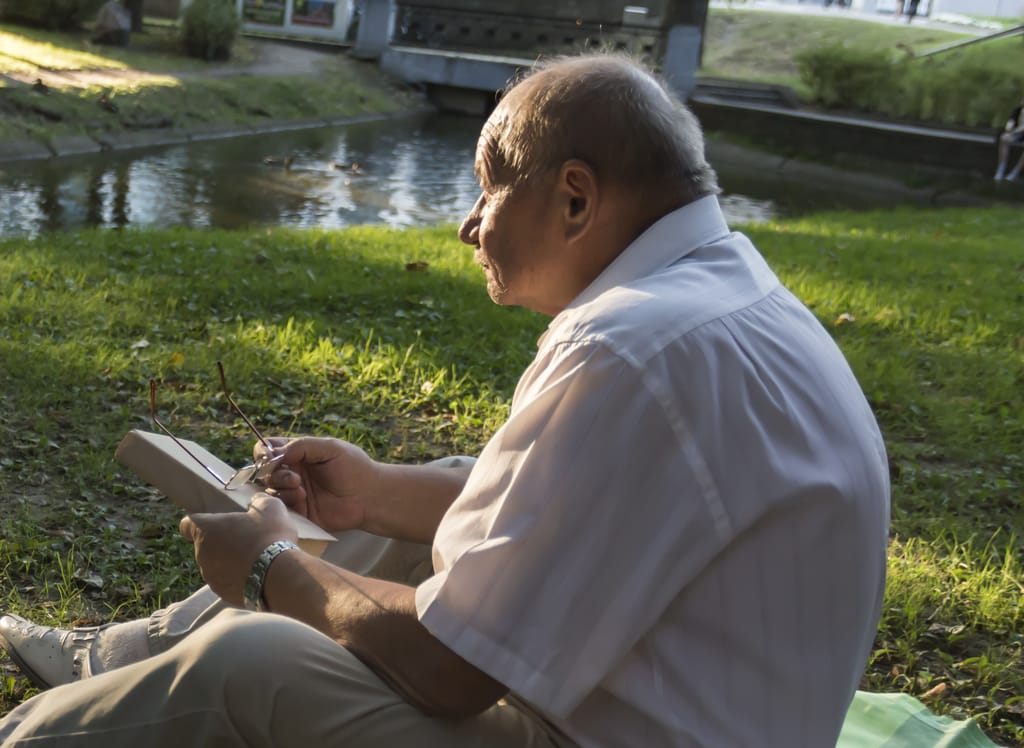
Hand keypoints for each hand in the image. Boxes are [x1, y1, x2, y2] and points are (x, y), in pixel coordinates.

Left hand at [179, 493, 297, 606]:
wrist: (280, 576)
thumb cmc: (270, 536)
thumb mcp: (270, 507)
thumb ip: (258, 501)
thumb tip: (256, 501)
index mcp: (205, 530)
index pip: (186, 524)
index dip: (200, 522)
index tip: (217, 522)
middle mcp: (201, 554)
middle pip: (205, 544)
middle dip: (222, 541)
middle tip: (246, 538)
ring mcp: (210, 576)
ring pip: (216, 564)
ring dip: (229, 561)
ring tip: (255, 559)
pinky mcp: (222, 593)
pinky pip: (227, 581)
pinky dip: (238, 578)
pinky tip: (257, 574)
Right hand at [256, 437, 379, 532]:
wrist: (370, 496)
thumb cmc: (354, 468)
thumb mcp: (330, 448)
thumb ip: (301, 445)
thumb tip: (273, 453)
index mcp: (299, 453)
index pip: (268, 448)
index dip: (263, 452)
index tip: (270, 457)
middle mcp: (293, 472)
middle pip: (265, 471)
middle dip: (275, 473)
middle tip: (295, 478)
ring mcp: (294, 493)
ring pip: (270, 489)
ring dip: (281, 488)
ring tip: (301, 490)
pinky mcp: (298, 512)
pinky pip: (280, 508)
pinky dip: (287, 502)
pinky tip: (302, 500)